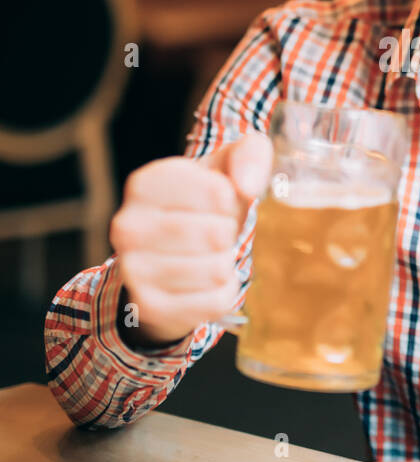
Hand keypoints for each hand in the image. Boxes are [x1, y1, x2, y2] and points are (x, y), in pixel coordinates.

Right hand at [109, 132, 272, 343]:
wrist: (174, 257)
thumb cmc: (206, 204)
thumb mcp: (229, 166)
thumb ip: (250, 154)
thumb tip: (248, 186)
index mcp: (144, 184)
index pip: (218, 192)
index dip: (231, 200)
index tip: (216, 201)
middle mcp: (127, 226)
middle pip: (216, 234)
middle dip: (228, 234)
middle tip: (212, 233)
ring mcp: (133, 269)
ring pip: (216, 270)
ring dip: (225, 264)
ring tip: (205, 255)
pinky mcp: (149, 307)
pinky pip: (214, 302)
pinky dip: (222, 293)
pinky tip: (203, 282)